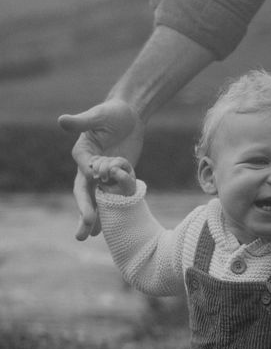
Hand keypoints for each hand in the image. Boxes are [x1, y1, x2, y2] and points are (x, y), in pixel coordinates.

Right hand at [58, 99, 144, 239]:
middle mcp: (90, 168)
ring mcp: (104, 176)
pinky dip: (114, 210)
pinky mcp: (118, 178)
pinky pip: (115, 196)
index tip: (100, 175)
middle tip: (83, 230)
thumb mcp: (98, 115)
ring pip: (97, 200)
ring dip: (95, 218)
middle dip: (84, 211)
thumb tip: (61, 120)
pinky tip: (113, 228)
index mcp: (83, 154)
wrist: (130, 115)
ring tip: (91, 236)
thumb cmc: (112, 112)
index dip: (92, 176)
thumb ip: (82, 122)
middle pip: (85, 193)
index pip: (85, 171)